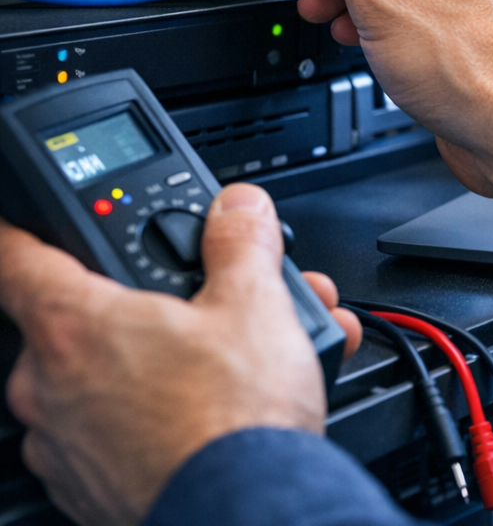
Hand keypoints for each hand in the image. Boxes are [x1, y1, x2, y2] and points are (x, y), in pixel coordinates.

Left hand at [0, 184, 360, 525]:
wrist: (249, 517)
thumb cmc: (234, 419)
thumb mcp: (256, 301)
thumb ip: (240, 241)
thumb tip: (236, 209)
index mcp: (75, 326)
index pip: (12, 257)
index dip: (14, 230)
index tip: (14, 221)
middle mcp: (50, 387)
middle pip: (84, 317)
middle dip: (152, 299)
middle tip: (209, 294)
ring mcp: (66, 446)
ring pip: (113, 375)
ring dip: (174, 354)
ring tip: (250, 352)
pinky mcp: (91, 490)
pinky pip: (120, 428)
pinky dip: (168, 408)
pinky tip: (226, 403)